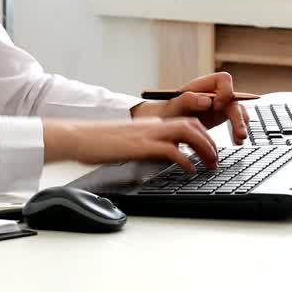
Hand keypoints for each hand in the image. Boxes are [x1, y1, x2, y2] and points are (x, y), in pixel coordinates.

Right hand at [42, 117, 217, 172]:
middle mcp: (152, 125)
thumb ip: (143, 145)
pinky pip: (171, 150)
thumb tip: (155, 156)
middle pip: (192, 124)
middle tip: (215, 160)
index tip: (208, 150)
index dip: (201, 135)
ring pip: (188, 131)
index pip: (184, 122)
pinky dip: (185, 160)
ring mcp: (147, 133)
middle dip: (209, 142)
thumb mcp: (125, 142)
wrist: (77, 136)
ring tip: (209, 164)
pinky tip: (189, 170)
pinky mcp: (140, 145)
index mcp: (149, 124)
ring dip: (204, 147)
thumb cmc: (95, 142)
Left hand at [131, 71, 249, 143]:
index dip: (225, 91)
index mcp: (203, 86)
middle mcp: (214, 93)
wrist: (166, 124)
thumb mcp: (174, 107)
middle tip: (239, 133)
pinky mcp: (222, 116)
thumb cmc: (168, 112)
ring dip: (241, 124)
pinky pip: (237, 121)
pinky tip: (236, 141)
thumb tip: (207, 101)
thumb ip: (187, 101)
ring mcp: (220, 105)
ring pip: (239, 110)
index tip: (216, 106)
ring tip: (239, 140)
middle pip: (234, 99)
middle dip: (238, 116)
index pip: (223, 79)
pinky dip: (238, 131)